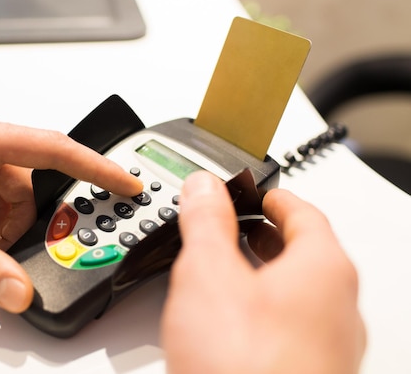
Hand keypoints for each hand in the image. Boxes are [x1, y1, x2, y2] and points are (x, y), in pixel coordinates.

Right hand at [161, 171, 364, 373]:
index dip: (270, 196)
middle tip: (237, 227)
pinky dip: (263, 313)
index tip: (251, 192)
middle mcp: (338, 308)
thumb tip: (205, 188)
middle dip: (266, 236)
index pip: (303, 212)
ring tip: (228, 272)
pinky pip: (291, 330)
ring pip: (299, 294)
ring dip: (264, 275)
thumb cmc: (246, 367)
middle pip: (306, 253)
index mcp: (324, 270)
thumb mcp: (209, 274)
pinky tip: (232, 326)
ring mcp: (329, 348)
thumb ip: (206, 222)